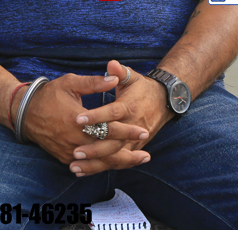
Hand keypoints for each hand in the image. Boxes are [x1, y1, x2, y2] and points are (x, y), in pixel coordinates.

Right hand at [22, 73, 149, 169]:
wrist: (24, 112)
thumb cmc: (49, 95)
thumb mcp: (70, 83)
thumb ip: (94, 83)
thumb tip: (114, 79)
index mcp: (78, 120)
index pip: (108, 129)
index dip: (127, 130)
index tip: (143, 129)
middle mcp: (74, 140)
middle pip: (107, 150)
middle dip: (128, 150)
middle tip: (146, 152)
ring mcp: (69, 151)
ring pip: (99, 161)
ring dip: (120, 162)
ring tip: (137, 160)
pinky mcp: (65, 158)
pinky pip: (87, 166)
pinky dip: (103, 165)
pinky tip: (116, 163)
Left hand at [69, 60, 170, 175]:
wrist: (163, 102)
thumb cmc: (142, 88)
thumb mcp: (132, 77)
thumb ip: (120, 72)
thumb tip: (111, 65)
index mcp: (130, 107)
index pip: (112, 113)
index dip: (96, 116)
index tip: (77, 119)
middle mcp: (133, 126)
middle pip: (113, 141)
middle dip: (94, 148)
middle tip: (74, 151)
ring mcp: (134, 140)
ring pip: (114, 155)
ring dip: (95, 163)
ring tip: (75, 166)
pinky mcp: (133, 149)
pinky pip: (116, 161)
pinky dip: (101, 167)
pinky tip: (83, 172)